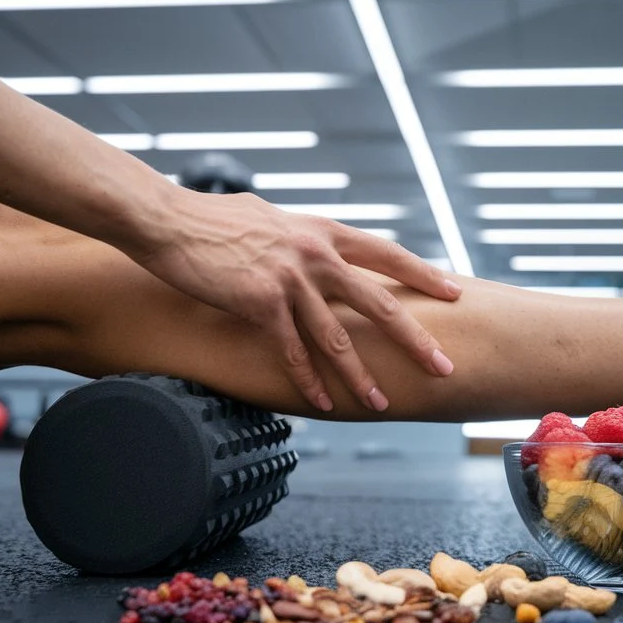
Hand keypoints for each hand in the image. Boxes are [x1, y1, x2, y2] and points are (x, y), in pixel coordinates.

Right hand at [136, 191, 460, 411]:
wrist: (168, 218)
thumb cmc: (213, 218)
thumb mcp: (272, 218)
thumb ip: (300, 237)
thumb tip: (314, 248)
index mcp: (322, 230)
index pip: (385, 254)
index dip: (422, 274)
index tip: (454, 291)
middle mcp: (314, 253)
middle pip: (378, 302)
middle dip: (414, 338)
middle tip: (444, 365)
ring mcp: (289, 279)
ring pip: (337, 338)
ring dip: (362, 376)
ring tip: (383, 403)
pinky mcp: (260, 304)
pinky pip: (293, 352)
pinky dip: (309, 382)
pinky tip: (324, 404)